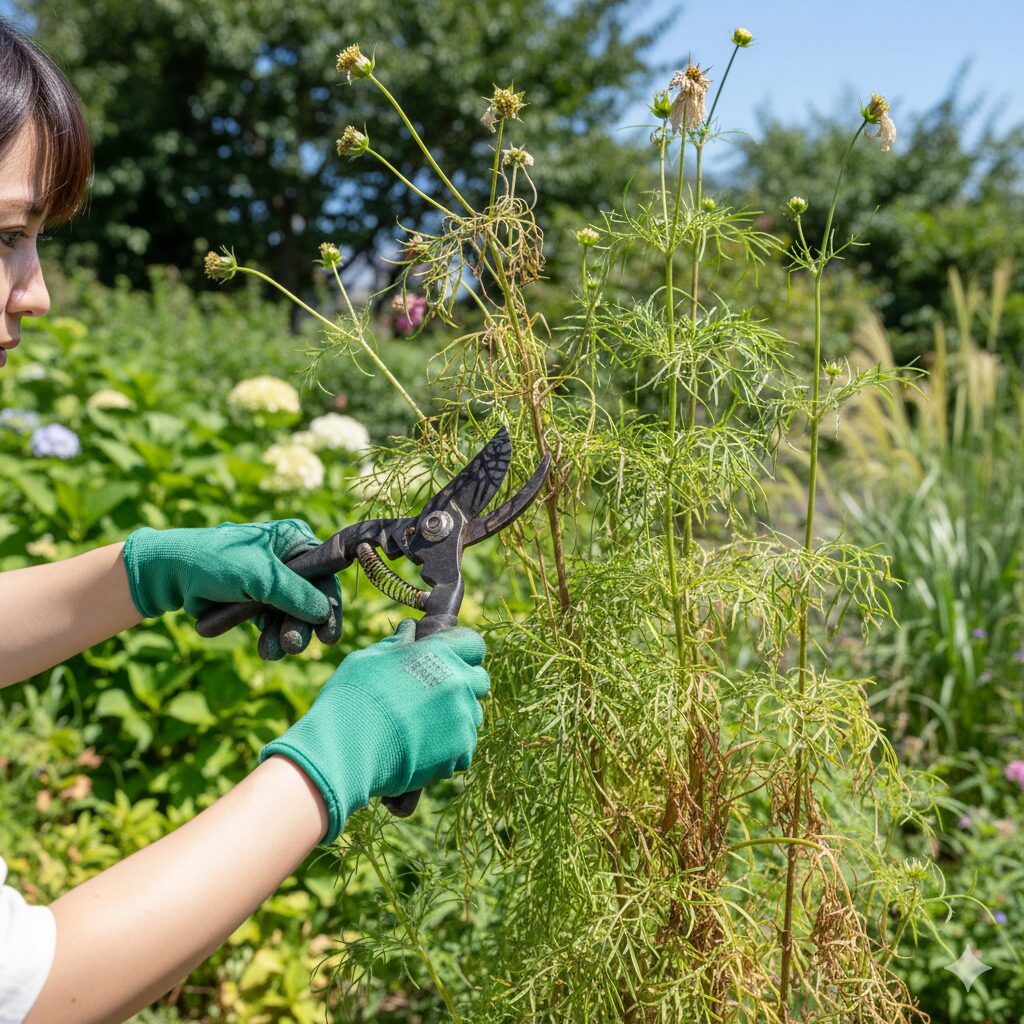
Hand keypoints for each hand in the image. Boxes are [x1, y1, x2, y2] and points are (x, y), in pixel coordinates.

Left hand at [121, 519, 341, 656]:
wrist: (169, 574)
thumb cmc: (217, 562)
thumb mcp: (261, 576)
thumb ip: (296, 595)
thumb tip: (325, 613)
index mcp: (294, 541)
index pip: (324, 574)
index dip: (329, 605)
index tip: (328, 635)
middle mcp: (288, 560)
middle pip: (311, 599)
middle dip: (302, 625)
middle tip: (294, 646)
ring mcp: (272, 582)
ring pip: (292, 615)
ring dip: (286, 635)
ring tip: (273, 651)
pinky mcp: (256, 601)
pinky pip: (273, 622)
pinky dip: (271, 637)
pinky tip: (266, 650)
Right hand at [259, 619, 489, 842]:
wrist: (347, 749)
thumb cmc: (353, 698)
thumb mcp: (370, 659)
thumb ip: (397, 644)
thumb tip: (409, 630)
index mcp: (439, 653)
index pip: (472, 643)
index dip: (461, 650)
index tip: (448, 658)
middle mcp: (459, 682)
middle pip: (479, 680)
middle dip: (463, 683)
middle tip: (435, 694)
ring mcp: (463, 718)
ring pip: (471, 715)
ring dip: (455, 717)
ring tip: (421, 727)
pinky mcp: (461, 752)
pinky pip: (464, 747)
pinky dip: (449, 749)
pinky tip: (421, 749)